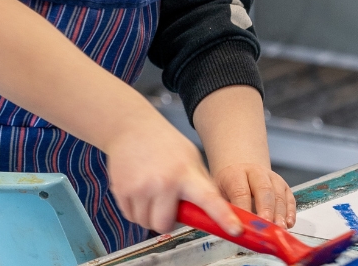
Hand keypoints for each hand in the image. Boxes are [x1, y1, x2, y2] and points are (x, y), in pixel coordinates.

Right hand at [104, 119, 242, 236]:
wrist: (131, 127)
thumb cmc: (164, 144)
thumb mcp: (191, 159)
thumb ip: (201, 187)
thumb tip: (214, 215)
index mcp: (186, 173)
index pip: (209, 199)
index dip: (223, 216)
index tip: (235, 230)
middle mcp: (163, 182)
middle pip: (164, 225)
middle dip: (166, 221)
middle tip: (166, 205)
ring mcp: (140, 187)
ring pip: (146, 223)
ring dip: (149, 215)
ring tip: (151, 194)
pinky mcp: (121, 189)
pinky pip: (130, 216)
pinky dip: (135, 209)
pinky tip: (138, 190)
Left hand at [213, 162, 295, 227]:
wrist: (240, 169)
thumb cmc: (229, 185)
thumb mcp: (219, 193)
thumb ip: (225, 208)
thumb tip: (229, 226)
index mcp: (236, 173)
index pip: (240, 191)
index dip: (243, 208)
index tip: (244, 224)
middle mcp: (255, 172)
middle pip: (263, 190)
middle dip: (265, 209)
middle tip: (265, 225)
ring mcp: (272, 178)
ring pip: (278, 194)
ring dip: (280, 213)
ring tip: (278, 228)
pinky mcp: (284, 186)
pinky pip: (289, 199)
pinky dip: (290, 212)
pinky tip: (288, 223)